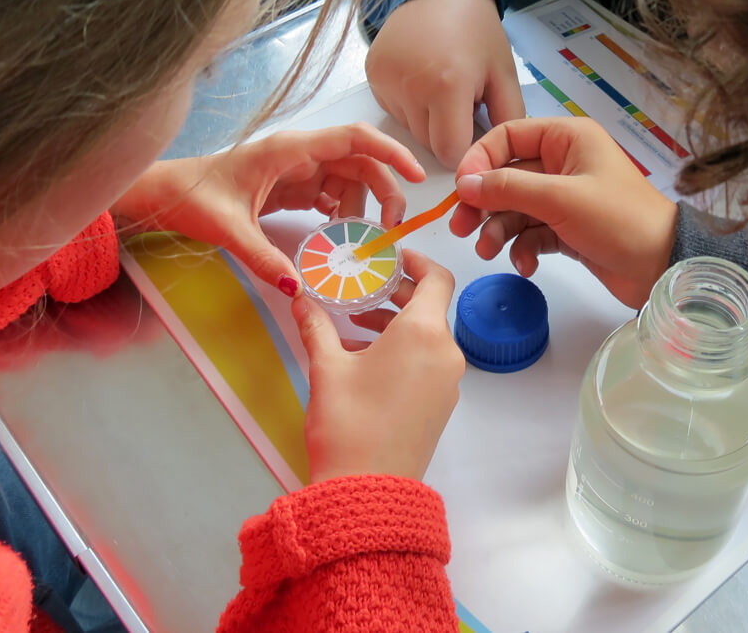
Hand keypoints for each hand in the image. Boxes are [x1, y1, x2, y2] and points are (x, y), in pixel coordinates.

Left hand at [112, 124, 424, 294]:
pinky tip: (338, 236)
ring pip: (347, 179)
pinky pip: (330, 194)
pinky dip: (341, 214)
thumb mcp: (228, 229)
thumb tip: (295, 288)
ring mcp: (296, 169)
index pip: (353, 139)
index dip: (390, 153)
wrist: (164, 194)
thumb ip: (263, 258)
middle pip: (359, 162)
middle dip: (383, 190)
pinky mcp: (292, 185)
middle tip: (391, 227)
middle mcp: (298, 154)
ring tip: (362, 238)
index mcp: (289, 149)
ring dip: (361, 206)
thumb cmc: (191, 197)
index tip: (416, 176)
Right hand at [292, 250, 463, 482]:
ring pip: (428, 337)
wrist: (367, 492)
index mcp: (425, 333)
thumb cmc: (347, 422)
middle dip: (397, 293)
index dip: (416, 260)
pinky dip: (403, 350)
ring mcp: (448, 382)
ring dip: (395, 324)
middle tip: (362, 289)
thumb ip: (316, 326)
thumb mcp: (326, 368)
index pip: (437, 279)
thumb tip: (299, 297)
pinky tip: (363, 361)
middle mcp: (447, 353)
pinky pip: (428, 362)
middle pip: (431, 307)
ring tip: (352, 327)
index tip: (390, 255)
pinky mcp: (441, 406)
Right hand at [366, 0, 524, 166]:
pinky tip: (421, 77)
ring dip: (427, 119)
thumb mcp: (504, 74)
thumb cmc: (477, 31)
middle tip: (461, 99)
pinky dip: (409, 104)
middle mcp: (410, 86)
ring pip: (409, 129)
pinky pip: (393, 110)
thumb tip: (497, 159)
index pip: (449, 151)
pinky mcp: (372, 74)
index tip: (474, 128)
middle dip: (447, 131)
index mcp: (447, 86)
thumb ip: (507, 120)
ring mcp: (386, 80)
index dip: (465, 147)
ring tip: (440, 85)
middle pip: (428, 144)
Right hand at [451, 118, 677, 307]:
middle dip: (484, 203)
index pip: (508, 136)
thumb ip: (508, 188)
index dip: (480, 160)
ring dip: (499, 231)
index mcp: (567, 138)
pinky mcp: (568, 229)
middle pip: (507, 176)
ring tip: (490, 253)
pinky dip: (524, 248)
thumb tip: (464, 184)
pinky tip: (527, 265)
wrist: (662, 266)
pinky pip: (532, 233)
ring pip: (516, 208)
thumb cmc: (617, 220)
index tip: (461, 190)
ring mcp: (566, 198)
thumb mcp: (560, 199)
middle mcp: (564, 162)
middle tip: (461, 230)